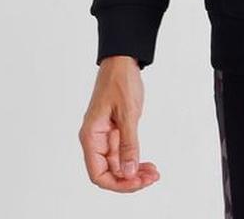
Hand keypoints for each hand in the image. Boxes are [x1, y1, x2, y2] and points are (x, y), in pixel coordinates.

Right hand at [79, 55, 160, 191]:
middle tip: (151, 178)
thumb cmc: (119, 80)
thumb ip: (128, 144)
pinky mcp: (115, 131)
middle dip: (130, 179)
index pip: (98, 173)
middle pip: (109, 172)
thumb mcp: (127, 112)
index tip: (137, 182)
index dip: (117, 183)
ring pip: (117, 164)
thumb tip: (128, 172)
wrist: (122, 60)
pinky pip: (123, 153)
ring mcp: (105, 136)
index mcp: (91, 135)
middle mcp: (95, 139)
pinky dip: (135, 159)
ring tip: (153, 172)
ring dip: (134, 171)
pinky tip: (147, 163)